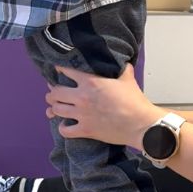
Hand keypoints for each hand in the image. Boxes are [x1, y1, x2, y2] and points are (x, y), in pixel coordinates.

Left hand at [44, 64, 161, 147]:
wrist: (140, 124)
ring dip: (54, 108)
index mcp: (90, 81)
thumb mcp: (127, 78)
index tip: (58, 71)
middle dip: (52, 92)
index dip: (60, 70)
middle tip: (53, 92)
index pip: (66, 71)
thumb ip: (121, 68)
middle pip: (55, 92)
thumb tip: (122, 61)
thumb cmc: (134, 101)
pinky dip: (63, 127)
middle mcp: (82, 97)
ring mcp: (82, 114)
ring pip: (56, 109)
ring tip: (55, 107)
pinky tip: (65, 125)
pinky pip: (65, 130)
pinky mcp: (85, 130)